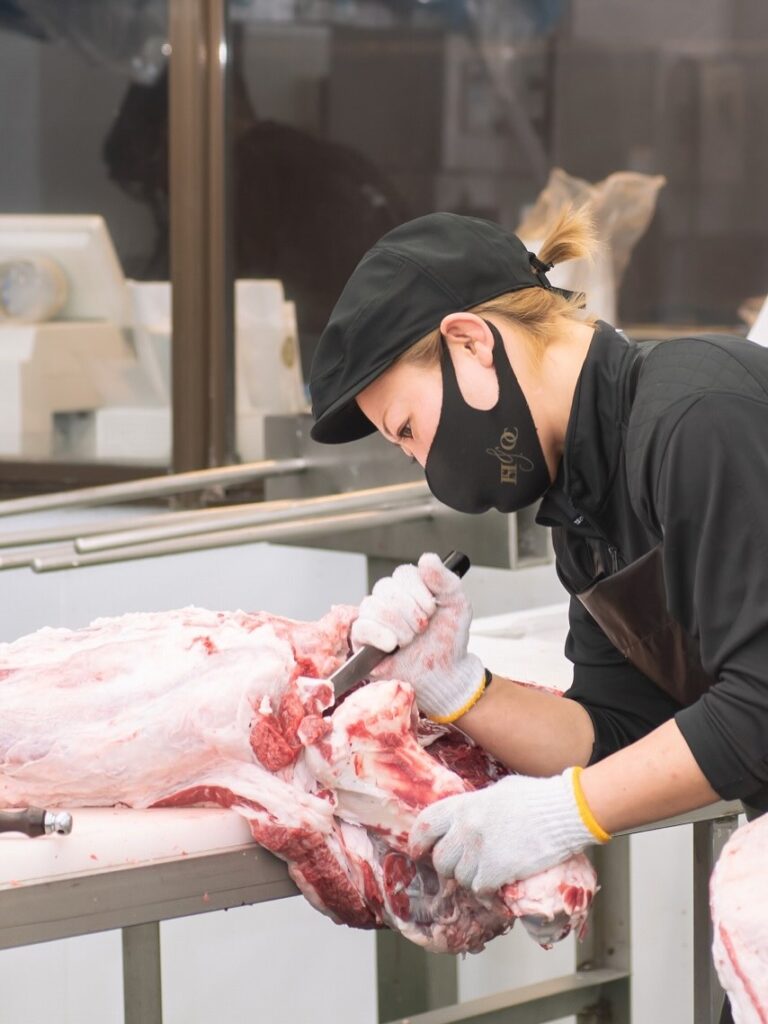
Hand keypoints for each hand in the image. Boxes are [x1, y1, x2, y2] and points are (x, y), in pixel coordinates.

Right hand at [350, 552, 484, 722]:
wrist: (445, 673)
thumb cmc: (448, 640)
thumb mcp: (456, 605)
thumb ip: (444, 579)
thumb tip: (428, 558)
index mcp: (408, 587)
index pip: (403, 573)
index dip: (418, 592)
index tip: (432, 609)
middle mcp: (387, 599)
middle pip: (386, 588)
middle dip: (411, 612)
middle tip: (423, 628)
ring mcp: (374, 619)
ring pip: (372, 606)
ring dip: (398, 625)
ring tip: (409, 639)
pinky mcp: (363, 641)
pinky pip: (360, 627)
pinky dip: (378, 634)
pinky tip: (392, 644)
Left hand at [409, 768, 609, 890]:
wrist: (563, 811)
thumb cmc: (537, 797)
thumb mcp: (498, 792)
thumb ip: (477, 806)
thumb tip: (468, 817)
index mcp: (464, 805)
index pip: (426, 824)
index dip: (418, 841)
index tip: (419, 851)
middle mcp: (466, 828)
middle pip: (441, 859)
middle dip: (449, 866)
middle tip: (462, 867)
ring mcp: (480, 850)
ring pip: (460, 877)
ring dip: (471, 879)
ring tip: (486, 872)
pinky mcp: (497, 870)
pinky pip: (480, 889)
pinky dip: (487, 891)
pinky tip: (497, 884)